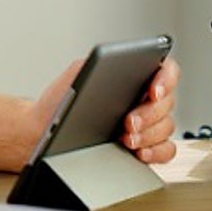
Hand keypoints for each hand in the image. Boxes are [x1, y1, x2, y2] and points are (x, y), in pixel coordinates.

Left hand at [34, 56, 179, 165]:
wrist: (44, 129)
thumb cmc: (60, 101)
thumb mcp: (76, 74)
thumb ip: (99, 63)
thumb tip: (114, 58)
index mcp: (132, 76)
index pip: (166, 69)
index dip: (166, 79)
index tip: (153, 92)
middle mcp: (143, 99)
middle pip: (167, 103)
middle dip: (149, 114)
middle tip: (128, 122)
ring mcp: (146, 124)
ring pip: (167, 128)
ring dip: (149, 134)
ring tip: (126, 138)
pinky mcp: (145, 146)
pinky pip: (166, 150)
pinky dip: (155, 152)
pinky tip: (138, 152)